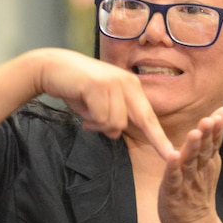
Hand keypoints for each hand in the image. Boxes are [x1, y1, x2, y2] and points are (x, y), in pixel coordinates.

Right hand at [34, 49, 173, 157]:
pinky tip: (81, 109)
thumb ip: (110, 116)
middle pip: (142, 120)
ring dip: (99, 126)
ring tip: (86, 116)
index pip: (149, 115)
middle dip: (156, 139)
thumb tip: (115, 133)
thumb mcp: (97, 103)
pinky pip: (101, 118)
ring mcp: (114, 83)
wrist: (51, 67)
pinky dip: (90, 120)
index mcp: (131, 85)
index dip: (159, 136)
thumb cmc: (74, 86)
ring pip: (116, 123)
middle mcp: (127, 82)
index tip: (171, 153)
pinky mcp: (99, 86)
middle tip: (167, 156)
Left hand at [158, 106, 222, 222]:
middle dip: (207, 135)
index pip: (214, 143)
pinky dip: (172, 168)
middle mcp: (199, 170)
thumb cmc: (198, 188)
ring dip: (191, 148)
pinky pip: (172, 179)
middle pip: (204, 151)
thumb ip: (212, 138)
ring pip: (190, 163)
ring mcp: (186, 182)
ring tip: (193, 133)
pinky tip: (172, 157)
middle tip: (209, 120)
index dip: (217, 129)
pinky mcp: (172, 192)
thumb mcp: (209, 162)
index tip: (222, 113)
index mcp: (207, 162)